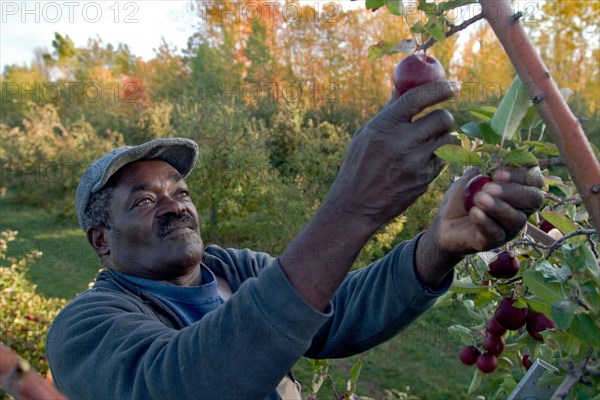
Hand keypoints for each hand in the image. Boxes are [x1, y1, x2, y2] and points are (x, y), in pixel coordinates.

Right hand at [323, 80, 457, 228]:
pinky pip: (443, 160)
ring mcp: (414, 163)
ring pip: (448, 139)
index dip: (440, 88)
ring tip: (428, 143)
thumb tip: (403, 85)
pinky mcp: (424, 180)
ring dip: (444, 137)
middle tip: (438, 121)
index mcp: (384, 126)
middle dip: (444, 117)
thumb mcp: (366, 134)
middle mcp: (401, 142)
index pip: (418, 98)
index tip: (454, 85)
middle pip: (441, 118)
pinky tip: (423, 161)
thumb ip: (389, 111)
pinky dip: (438, 156)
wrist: (355, 205)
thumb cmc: (359, 165)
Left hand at [433, 166, 544, 254]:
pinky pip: (497, 233)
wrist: (444, 221)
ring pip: (517, 219)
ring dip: (498, 207)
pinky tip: (474, 213)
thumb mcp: (473, 176)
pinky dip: (486, 222)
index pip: (534, 179)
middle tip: (488, 188)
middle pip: (534, 199)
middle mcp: (521, 209)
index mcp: (520, 189)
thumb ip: (487, 166)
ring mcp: (510, 228)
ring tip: (478, 199)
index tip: (496, 173)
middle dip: (512, 191)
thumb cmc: (463, 197)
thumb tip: (500, 156)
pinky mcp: (494, 242)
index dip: (520, 175)